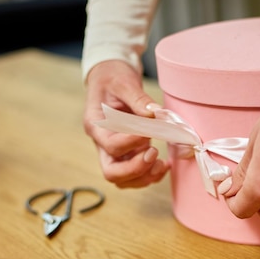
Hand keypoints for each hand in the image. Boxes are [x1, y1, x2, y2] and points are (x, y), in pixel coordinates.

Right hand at [83, 60, 169, 188]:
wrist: (111, 79)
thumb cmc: (113, 78)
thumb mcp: (124, 82)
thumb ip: (138, 98)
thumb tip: (154, 113)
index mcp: (95, 125)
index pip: (110, 145)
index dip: (130, 143)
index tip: (148, 131)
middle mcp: (101, 144)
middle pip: (112, 172)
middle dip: (135, 169)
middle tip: (153, 153)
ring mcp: (113, 153)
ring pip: (123, 180)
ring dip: (144, 177)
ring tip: (162, 163)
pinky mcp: (126, 155)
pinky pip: (135, 176)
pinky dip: (150, 176)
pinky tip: (164, 165)